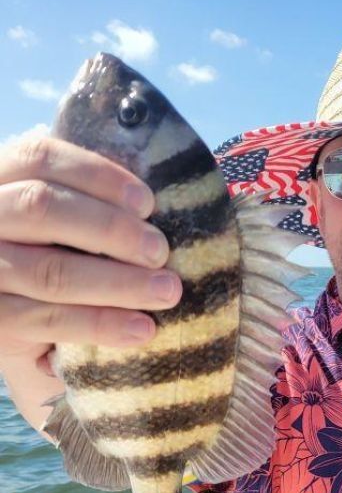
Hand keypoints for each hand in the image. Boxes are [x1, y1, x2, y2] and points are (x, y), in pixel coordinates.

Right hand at [0, 136, 179, 374]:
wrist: (24, 333)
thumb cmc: (55, 265)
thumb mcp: (63, 229)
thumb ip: (92, 207)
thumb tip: (155, 204)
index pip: (39, 158)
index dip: (97, 175)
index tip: (146, 202)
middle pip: (41, 209)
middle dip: (111, 229)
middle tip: (160, 251)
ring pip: (50, 270)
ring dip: (119, 282)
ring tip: (166, 291)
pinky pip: (50, 319)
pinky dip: (102, 323)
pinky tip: (142, 329)